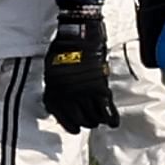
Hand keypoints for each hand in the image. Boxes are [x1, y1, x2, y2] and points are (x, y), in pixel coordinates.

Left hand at [43, 1, 116, 129]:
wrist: (78, 36)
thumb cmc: (62, 49)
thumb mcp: (51, 71)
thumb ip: (55, 87)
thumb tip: (58, 99)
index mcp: (53, 92)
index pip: (61, 117)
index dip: (69, 124)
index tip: (74, 128)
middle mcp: (67, 96)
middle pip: (79, 120)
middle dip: (85, 122)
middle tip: (90, 120)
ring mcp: (83, 94)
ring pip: (92, 118)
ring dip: (97, 120)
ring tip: (100, 118)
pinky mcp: (99, 89)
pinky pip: (106, 109)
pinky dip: (110, 117)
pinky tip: (113, 121)